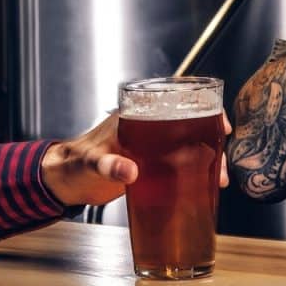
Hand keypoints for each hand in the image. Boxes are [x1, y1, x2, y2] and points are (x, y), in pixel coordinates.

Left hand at [40, 111, 232, 206]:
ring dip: (208, 159)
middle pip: (191, 125)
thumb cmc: (73, 164)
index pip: (177, 99)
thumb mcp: (90, 163)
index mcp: (136, 114)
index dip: (203, 107)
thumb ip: (108, 165)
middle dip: (212, 141)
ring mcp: (152, 147)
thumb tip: (129, 171)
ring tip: (218, 179)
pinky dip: (196, 172)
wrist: (64, 182)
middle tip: (221, 163)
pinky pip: (181, 164)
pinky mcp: (152, 166)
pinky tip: (206, 186)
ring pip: (190, 145)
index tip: (218, 123)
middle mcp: (149, 127)